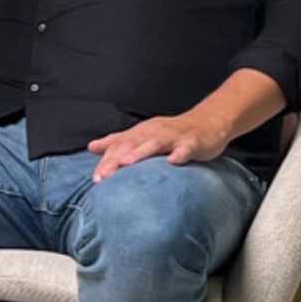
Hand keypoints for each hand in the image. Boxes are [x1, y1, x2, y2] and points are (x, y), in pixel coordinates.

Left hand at [90, 110, 227, 178]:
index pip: (119, 147)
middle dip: (116, 159)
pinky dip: (179, 153)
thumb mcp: (143, 136)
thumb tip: (91, 147)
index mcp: (141, 133)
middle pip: (132, 145)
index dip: (107, 162)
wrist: (209, 121)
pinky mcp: (192, 142)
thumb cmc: (172, 133)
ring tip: (127, 163)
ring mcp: (173, 136)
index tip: (96, 180)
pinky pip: (186, 148)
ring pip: (155, 143)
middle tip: (103, 176)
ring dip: (141, 152)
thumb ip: (118, 142)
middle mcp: (154, 133)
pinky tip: (173, 161)